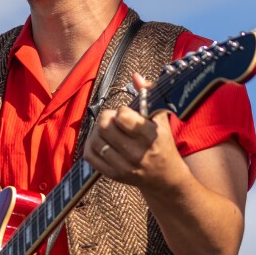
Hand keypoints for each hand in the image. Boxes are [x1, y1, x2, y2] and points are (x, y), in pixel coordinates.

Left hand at [84, 73, 185, 191]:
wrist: (165, 178)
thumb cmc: (162, 144)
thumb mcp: (160, 120)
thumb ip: (149, 96)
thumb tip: (136, 76)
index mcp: (150, 137)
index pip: (122, 116)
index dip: (122, 111)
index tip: (127, 114)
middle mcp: (137, 153)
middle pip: (105, 127)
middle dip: (106, 117)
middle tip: (113, 119)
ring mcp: (124, 166)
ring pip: (95, 140)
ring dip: (98, 130)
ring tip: (107, 130)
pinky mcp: (113, 175)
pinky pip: (90, 156)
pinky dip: (91, 145)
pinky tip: (100, 141)